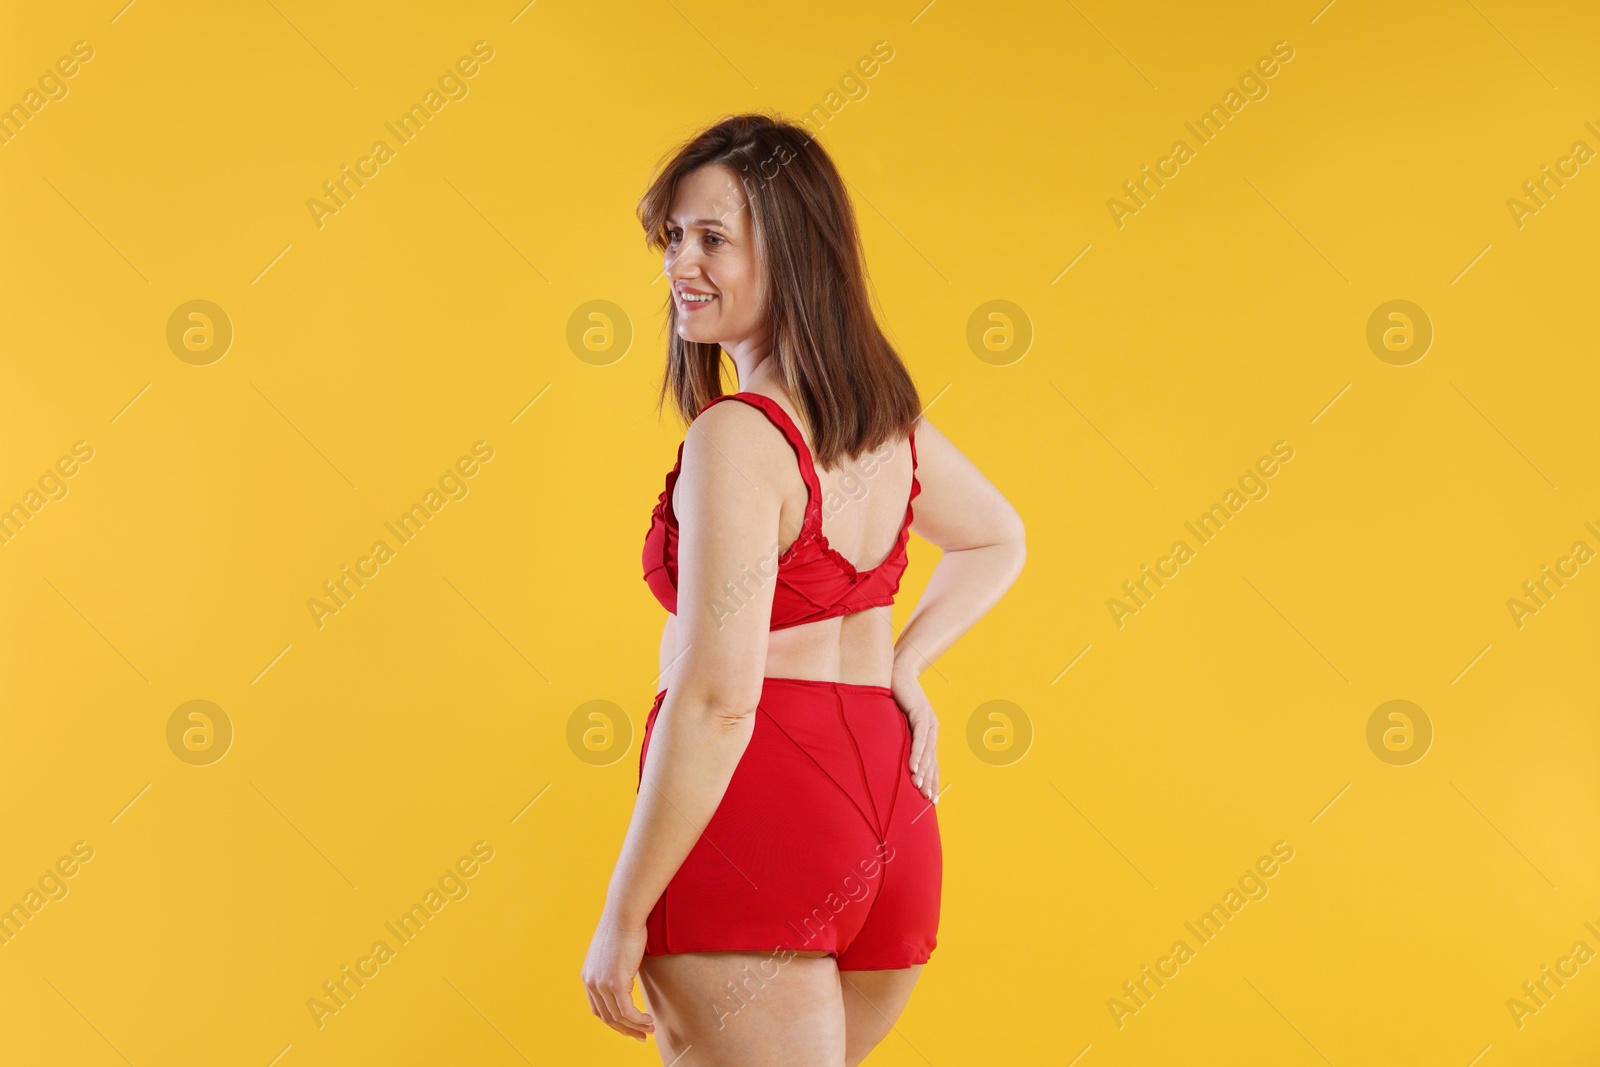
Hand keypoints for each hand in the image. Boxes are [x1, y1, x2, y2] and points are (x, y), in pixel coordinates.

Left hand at [580, 910, 655, 1041]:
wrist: (624, 914)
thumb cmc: (623, 927)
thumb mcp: (612, 951)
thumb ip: (614, 966)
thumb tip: (626, 972)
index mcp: (588, 976)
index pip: (598, 1009)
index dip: (614, 1021)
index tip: (629, 1026)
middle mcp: (592, 983)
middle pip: (607, 1017)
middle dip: (625, 1030)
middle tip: (641, 1036)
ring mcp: (602, 985)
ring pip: (619, 1017)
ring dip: (635, 1027)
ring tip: (649, 1029)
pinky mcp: (616, 984)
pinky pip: (628, 1011)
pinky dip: (639, 1019)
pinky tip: (649, 1020)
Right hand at [890, 667, 939, 803]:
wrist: (897, 670)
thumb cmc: (893, 697)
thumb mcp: (895, 721)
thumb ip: (895, 736)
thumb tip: (883, 754)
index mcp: (927, 733)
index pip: (931, 761)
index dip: (932, 780)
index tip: (931, 799)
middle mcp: (931, 729)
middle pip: (933, 761)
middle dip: (930, 782)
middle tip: (929, 801)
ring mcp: (927, 721)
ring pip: (928, 752)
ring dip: (923, 772)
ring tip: (919, 789)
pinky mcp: (920, 713)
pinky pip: (919, 738)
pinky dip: (917, 754)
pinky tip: (914, 768)